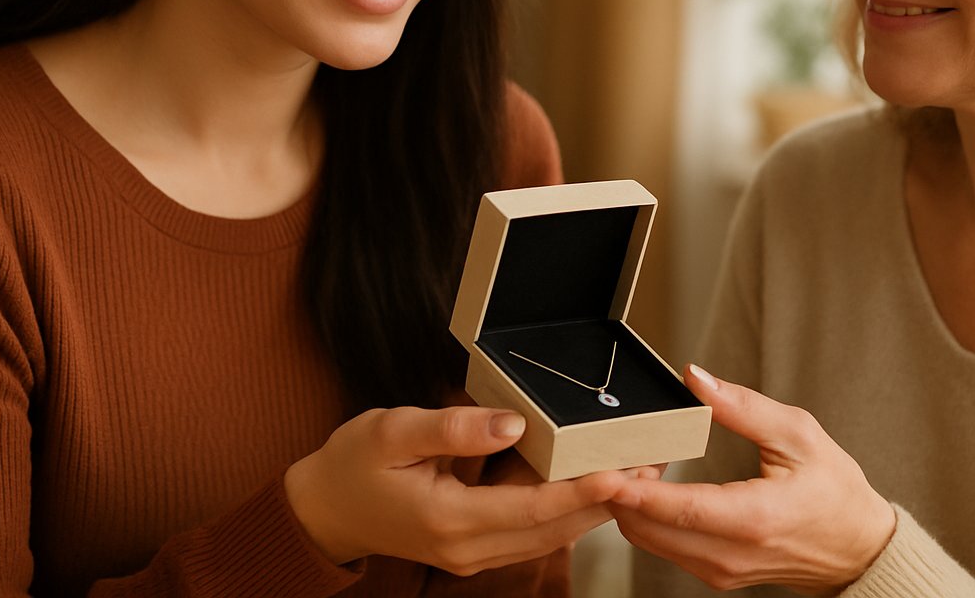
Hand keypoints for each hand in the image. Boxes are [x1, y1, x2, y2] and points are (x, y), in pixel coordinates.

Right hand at [284, 405, 625, 572]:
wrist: (324, 509)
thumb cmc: (353, 464)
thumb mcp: (392, 431)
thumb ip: (453, 428)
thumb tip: (512, 421)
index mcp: (450, 521)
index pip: (531, 508)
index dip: (580, 491)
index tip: (620, 473)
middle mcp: (470, 547)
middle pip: (553, 527)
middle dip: (604, 498)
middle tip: (650, 464)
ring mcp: (475, 553)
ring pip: (549, 532)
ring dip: (593, 505)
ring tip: (637, 468)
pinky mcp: (477, 546)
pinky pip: (533, 529)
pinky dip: (566, 507)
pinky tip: (593, 481)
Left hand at [610, 365, 895, 594]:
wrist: (857, 547)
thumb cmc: (834, 490)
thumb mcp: (799, 434)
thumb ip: (743, 407)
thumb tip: (696, 378)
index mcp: (754, 519)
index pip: (680, 510)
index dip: (635, 491)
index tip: (604, 469)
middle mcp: (731, 554)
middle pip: (648, 530)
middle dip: (624, 490)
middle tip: (630, 447)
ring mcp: (720, 571)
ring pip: (649, 541)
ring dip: (633, 505)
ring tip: (647, 462)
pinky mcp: (715, 575)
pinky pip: (664, 548)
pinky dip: (649, 518)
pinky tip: (660, 487)